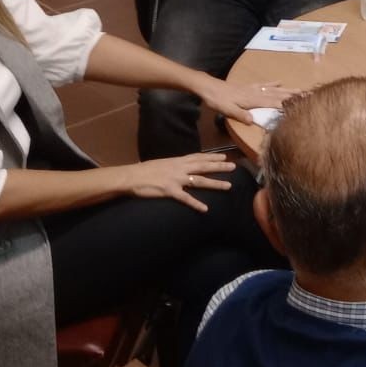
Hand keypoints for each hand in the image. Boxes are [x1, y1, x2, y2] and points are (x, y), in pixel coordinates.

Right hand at [117, 153, 236, 212]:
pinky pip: (186, 198)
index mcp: (177, 161)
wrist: (131, 176)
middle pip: (203, 167)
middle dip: (219, 167)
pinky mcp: (170, 191)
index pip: (198, 157)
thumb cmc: (143, 170)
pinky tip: (205, 209)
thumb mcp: (161, 163)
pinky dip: (196, 204)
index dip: (212, 157)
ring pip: (200, 181)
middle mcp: (179, 168)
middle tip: (234, 167)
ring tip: (228, 186)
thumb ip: (173, 165)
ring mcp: (176, 179)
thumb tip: (179, 166)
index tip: (224, 157)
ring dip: (215, 183)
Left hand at [198, 79, 294, 119]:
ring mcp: (253, 89)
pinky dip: (273, 83)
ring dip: (287, 90)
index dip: (287, 104)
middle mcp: (256, 93)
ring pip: (274, 89)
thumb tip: (253, 120)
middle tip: (308, 95)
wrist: (208, 87)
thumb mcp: (227, 110)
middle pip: (278, 95)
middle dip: (293, 95)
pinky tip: (280, 82)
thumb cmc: (217, 100)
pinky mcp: (249, 86)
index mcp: (253, 100)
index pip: (273, 103)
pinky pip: (264, 84)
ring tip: (300, 90)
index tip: (301, 105)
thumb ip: (240, 115)